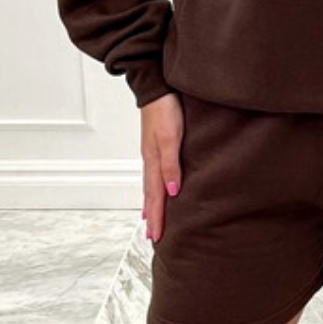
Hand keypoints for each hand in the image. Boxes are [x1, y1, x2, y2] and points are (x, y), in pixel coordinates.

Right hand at [140, 92, 183, 242]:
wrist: (157, 86)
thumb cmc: (166, 109)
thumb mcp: (171, 137)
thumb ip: (171, 164)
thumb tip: (172, 192)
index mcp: (153, 161)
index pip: (155, 196)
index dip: (157, 217)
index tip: (156, 237)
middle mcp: (151, 160)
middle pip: (150, 194)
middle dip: (152, 216)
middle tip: (153, 237)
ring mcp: (152, 152)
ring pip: (151, 185)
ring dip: (152, 204)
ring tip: (151, 219)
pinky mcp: (157, 145)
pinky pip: (154, 174)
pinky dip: (154, 188)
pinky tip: (158, 188)